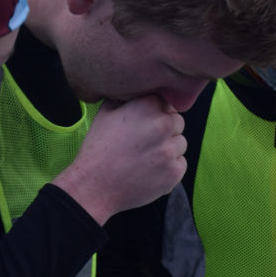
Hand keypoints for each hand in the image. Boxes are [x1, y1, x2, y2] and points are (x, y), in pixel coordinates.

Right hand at [53, 96, 186, 223]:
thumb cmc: (98, 148)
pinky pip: (180, 164)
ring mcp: (170, 150)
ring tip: (145, 157)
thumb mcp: (106, 112)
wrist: (95, 186)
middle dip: (165, 131)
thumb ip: (129, 98)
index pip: (167, 104)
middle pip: (178, 123)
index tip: (145, 125)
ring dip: (168, 149)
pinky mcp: (175, 172)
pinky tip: (149, 171)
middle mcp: (163, 125)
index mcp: (148, 106)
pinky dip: (169, 167)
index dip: (156, 114)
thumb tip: (140, 90)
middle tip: (144, 143)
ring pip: (181, 144)